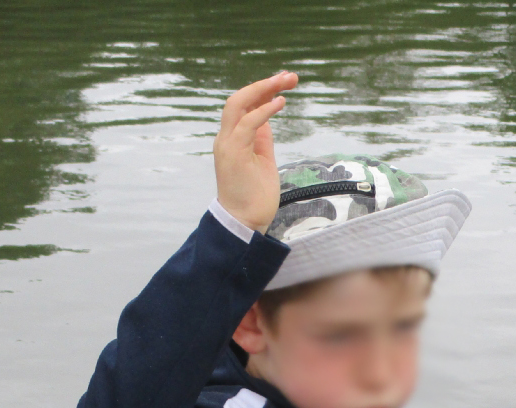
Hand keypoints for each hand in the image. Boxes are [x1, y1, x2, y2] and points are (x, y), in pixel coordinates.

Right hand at [213, 72, 298, 232]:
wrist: (245, 223)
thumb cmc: (255, 196)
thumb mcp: (264, 161)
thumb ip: (263, 139)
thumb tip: (268, 120)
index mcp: (232, 139)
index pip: (244, 106)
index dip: (263, 91)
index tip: (284, 83)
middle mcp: (226, 138)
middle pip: (239, 99)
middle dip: (264, 84)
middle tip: (289, 76)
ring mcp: (228, 145)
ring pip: (239, 104)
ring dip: (264, 89)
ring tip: (286, 82)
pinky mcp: (234, 153)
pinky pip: (248, 124)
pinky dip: (264, 111)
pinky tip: (280, 102)